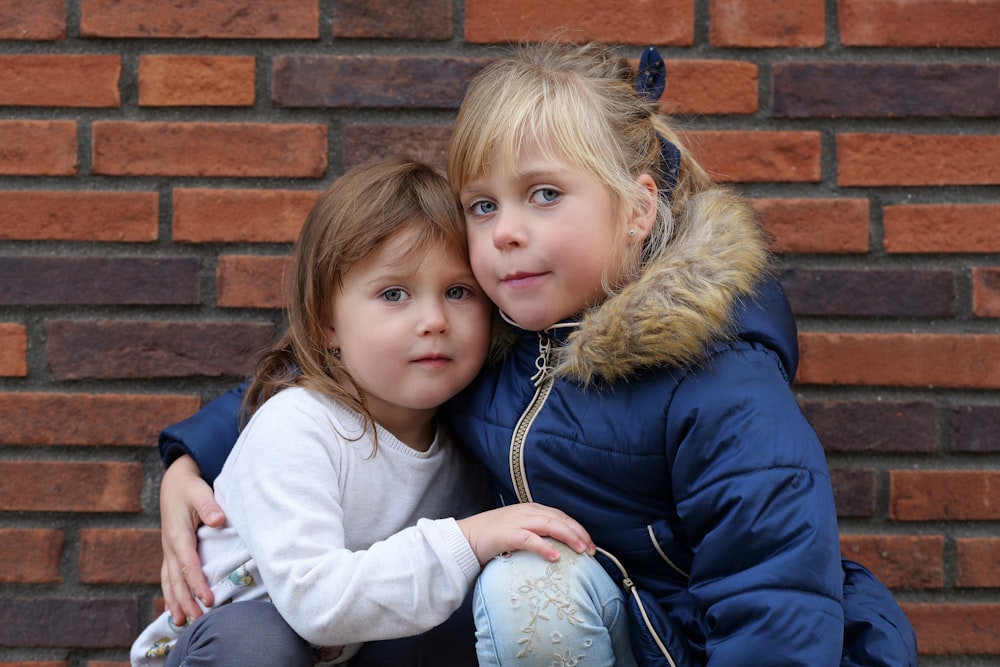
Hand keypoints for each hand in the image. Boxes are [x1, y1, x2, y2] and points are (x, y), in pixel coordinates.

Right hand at [159, 455, 224, 624]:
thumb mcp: (200, 491)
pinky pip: (168, 577)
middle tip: (199, 620)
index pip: (188, 565)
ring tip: (182, 622)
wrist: (174, 482)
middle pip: (176, 580)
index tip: (209, 600)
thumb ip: (210, 506)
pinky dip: (171, 594)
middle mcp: (170, 547)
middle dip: (186, 601)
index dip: (198, 584)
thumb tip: (218, 521)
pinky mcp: (170, 552)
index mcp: (178, 535)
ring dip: (176, 602)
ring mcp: (168, 550)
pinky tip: (175, 608)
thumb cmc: (190, 487)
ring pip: (169, 581)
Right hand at [457, 502, 594, 566]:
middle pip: (560, 519)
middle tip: (592, 550)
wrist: (466, 538)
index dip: (578, 528)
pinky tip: (556, 557)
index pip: (561, 516)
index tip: (591, 544)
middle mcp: (527, 512)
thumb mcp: (519, 529)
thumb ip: (536, 532)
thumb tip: (557, 547)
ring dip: (568, 537)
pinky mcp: (508, 534)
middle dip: (579, 533)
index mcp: (532, 509)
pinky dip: (545, 547)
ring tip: (581, 551)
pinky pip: (530, 539)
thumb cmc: (493, 537)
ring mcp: (518, 521)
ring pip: (550, 525)